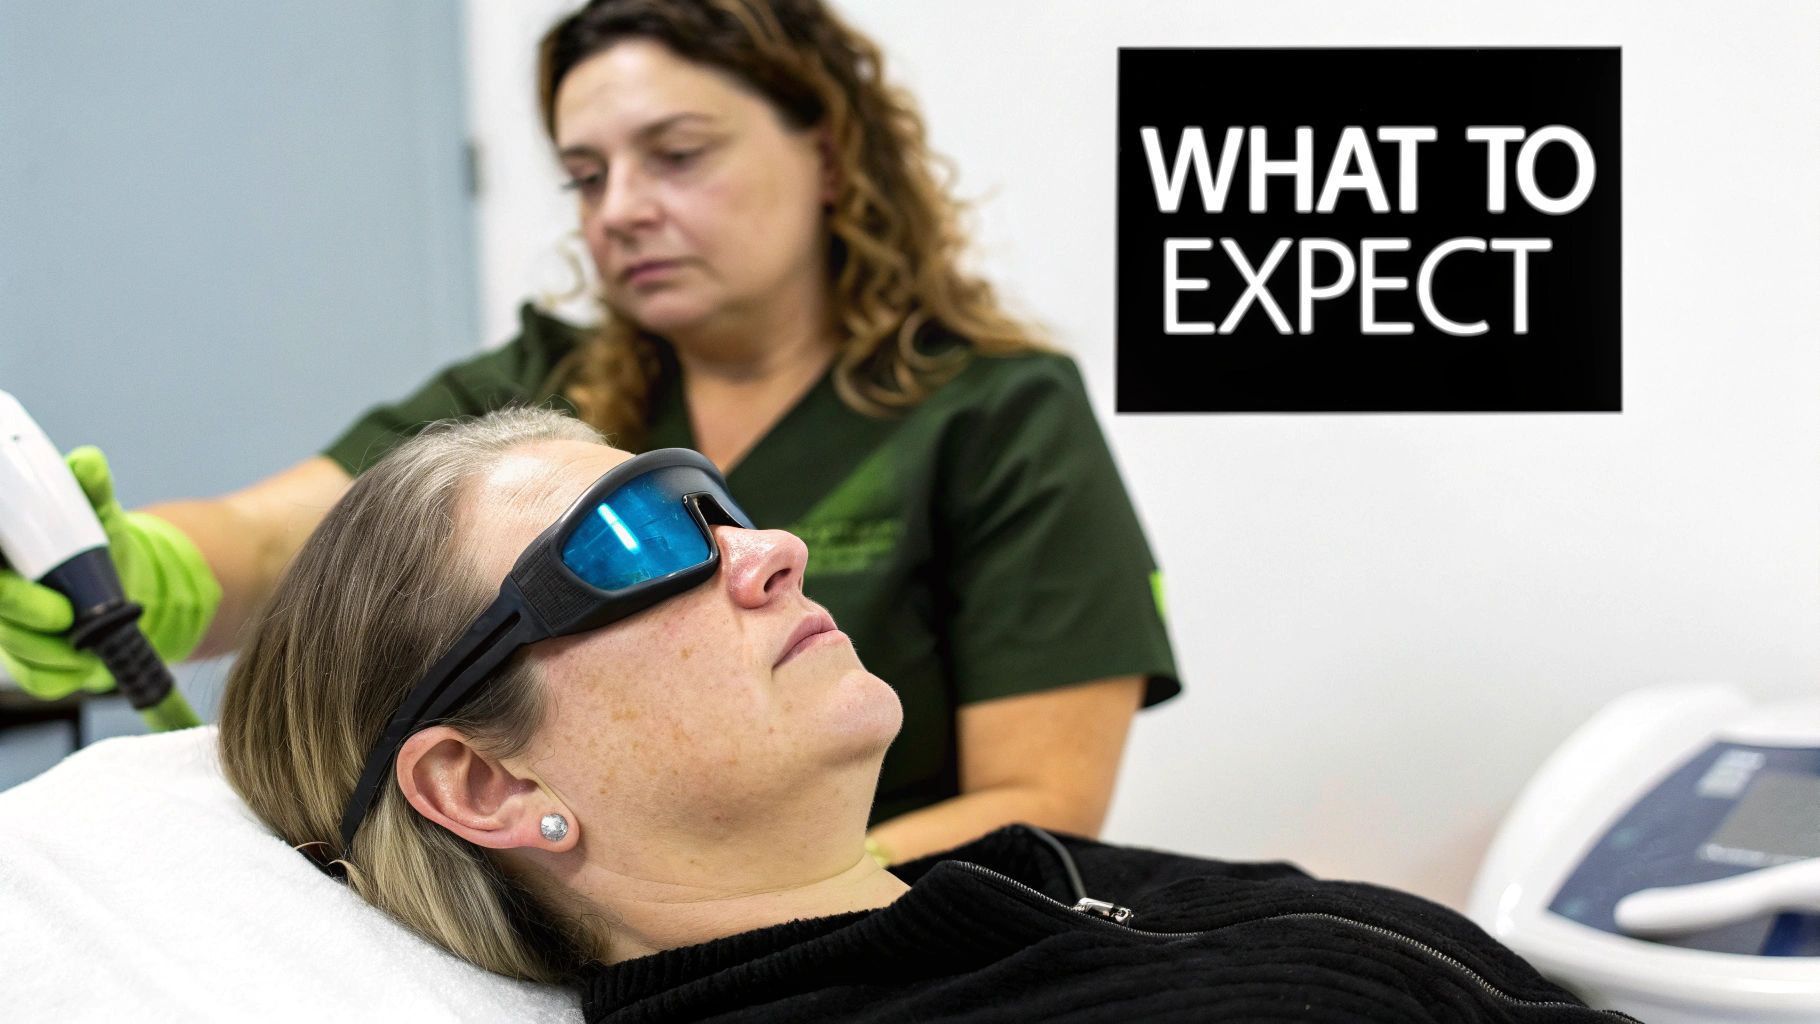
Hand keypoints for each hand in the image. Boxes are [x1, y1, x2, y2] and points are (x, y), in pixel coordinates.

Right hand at [0, 447, 220, 698]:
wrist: (124, 582)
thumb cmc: (97, 541)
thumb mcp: (98, 512)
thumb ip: (90, 488)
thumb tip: (86, 463)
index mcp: (3, 556)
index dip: (4, 587)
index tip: (10, 579)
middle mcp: (2, 592)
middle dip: (24, 612)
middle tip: (64, 615)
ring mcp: (10, 628)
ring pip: (15, 649)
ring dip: (53, 651)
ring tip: (87, 641)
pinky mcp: (31, 662)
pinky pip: (38, 679)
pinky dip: (63, 675)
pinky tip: (85, 665)